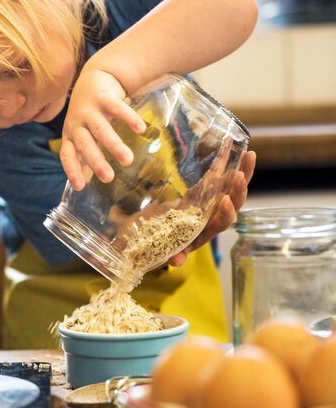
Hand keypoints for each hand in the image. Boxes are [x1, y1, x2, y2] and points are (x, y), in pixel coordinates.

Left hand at [60, 65, 145, 190]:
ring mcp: (90, 110)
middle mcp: (77, 123)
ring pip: (101, 129)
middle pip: (85, 144)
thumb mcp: (82, 133)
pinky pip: (117, 108)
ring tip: (128, 160)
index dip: (72, 170)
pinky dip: (129, 118)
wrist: (93, 77)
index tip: (80, 187)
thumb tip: (90, 182)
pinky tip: (141, 129)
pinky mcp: (104, 97)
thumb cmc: (88, 114)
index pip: (67, 155)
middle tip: (108, 178)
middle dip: (96, 161)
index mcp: (70, 135)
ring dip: (114, 145)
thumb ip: (86, 153)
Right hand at [167, 150, 256, 265]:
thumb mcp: (165, 246)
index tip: (225, 201)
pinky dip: (229, 161)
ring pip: (234, 187)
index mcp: (207, 229)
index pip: (223, 222)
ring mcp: (214, 200)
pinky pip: (222, 175)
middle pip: (234, 203)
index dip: (226, 213)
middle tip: (240, 175)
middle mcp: (214, 215)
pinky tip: (235, 145)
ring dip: (244, 172)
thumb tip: (175, 262)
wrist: (156, 228)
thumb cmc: (161, 238)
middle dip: (239, 190)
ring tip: (250, 155)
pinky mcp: (209, 188)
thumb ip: (173, 253)